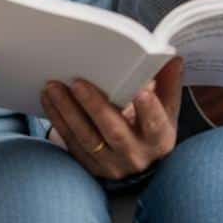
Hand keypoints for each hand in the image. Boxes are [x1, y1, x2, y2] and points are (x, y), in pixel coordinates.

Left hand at [41, 57, 183, 178]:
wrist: (138, 160)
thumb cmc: (152, 125)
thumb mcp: (167, 107)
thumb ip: (169, 82)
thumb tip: (173, 57)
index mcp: (159, 139)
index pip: (155, 123)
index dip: (148, 109)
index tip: (141, 90)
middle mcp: (135, 155)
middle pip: (114, 131)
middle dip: (95, 106)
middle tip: (78, 82)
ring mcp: (110, 163)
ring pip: (86, 137)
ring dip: (67, 111)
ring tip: (53, 86)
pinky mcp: (89, 164)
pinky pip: (70, 141)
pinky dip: (58, 119)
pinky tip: (49, 98)